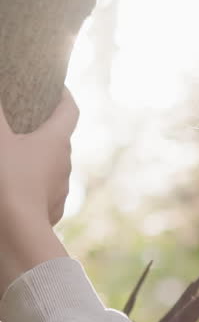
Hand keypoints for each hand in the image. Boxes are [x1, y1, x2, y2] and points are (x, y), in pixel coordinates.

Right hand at [0, 88, 77, 294]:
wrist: (16, 233)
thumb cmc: (6, 180)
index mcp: (56, 141)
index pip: (70, 110)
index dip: (64, 95)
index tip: (58, 88)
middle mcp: (64, 165)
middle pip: (60, 140)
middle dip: (45, 129)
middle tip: (27, 120)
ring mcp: (60, 191)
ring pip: (52, 168)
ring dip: (38, 159)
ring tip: (17, 155)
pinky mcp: (50, 213)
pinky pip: (43, 192)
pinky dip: (32, 185)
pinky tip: (15, 186)